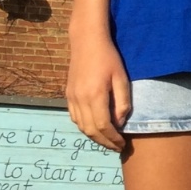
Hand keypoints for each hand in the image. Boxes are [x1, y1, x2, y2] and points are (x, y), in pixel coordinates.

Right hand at [67, 34, 130, 151]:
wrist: (86, 42)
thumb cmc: (109, 58)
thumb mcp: (121, 78)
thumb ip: (122, 102)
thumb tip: (120, 123)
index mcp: (95, 96)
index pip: (104, 126)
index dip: (113, 138)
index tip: (122, 144)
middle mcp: (80, 99)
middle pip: (91, 130)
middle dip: (104, 142)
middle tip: (116, 147)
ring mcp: (72, 98)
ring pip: (81, 126)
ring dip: (94, 137)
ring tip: (107, 140)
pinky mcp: (68, 95)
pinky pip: (74, 118)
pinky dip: (84, 127)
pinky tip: (95, 128)